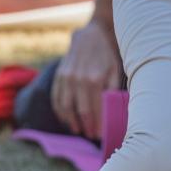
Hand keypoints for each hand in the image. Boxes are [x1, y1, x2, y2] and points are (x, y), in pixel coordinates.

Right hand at [53, 21, 122, 138]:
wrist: (91, 34)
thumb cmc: (107, 55)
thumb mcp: (115, 70)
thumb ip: (111, 91)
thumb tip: (110, 113)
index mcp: (95, 79)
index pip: (94, 109)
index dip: (97, 124)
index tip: (100, 134)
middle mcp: (78, 79)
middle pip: (80, 111)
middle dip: (86, 126)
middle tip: (91, 136)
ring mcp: (66, 77)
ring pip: (65, 106)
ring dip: (71, 121)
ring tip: (78, 130)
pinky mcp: (59, 75)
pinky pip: (56, 98)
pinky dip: (60, 111)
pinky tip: (66, 118)